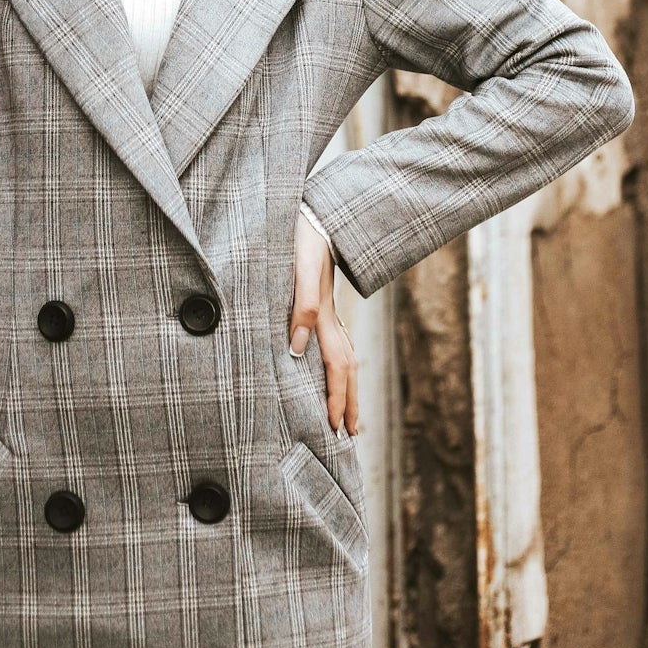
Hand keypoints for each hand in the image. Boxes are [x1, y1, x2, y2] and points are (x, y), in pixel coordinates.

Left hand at [289, 209, 358, 434]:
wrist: (315, 212)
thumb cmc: (302, 238)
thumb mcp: (299, 268)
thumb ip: (301, 306)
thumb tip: (298, 349)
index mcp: (324, 315)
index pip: (336, 367)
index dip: (336, 398)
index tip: (335, 428)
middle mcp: (330, 317)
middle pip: (348, 368)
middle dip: (349, 403)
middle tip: (350, 435)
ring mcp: (329, 310)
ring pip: (346, 357)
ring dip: (349, 388)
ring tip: (349, 413)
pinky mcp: (322, 301)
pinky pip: (337, 343)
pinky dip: (341, 366)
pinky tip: (335, 370)